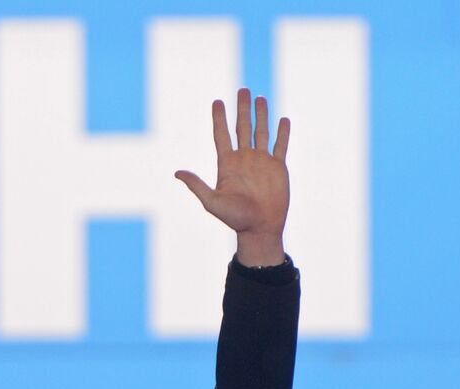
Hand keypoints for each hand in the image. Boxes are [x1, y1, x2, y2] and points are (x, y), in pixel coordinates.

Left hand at [175, 88, 290, 266]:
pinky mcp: (278, 167)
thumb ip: (197, 185)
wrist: (259, 228)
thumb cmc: (234, 218)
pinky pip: (281, 146)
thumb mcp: (212, 202)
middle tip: (242, 89)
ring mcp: (261, 162)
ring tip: (260, 97)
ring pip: (261, 132)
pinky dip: (282, 133)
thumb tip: (177, 172)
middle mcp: (244, 159)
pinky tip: (282, 120)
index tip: (217, 102)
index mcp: (227, 165)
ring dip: (261, 115)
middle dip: (242, 108)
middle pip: (242, 128)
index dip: (219, 118)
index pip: (222, 135)